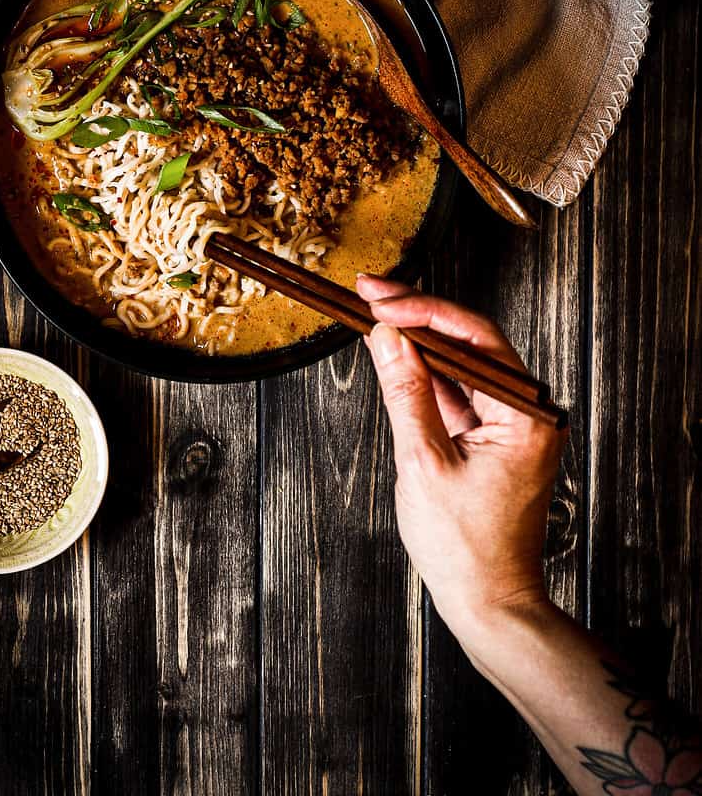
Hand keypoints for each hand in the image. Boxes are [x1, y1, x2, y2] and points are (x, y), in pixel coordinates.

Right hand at [356, 275, 565, 651]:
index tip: (379, 297)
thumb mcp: (423, 463)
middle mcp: (526, 412)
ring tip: (373, 317)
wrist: (489, 602)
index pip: (473, 338)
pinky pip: (457, 394)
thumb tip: (386, 337)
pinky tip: (394, 358)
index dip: (422, 310)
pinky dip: (424, 378)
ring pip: (459, 366)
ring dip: (416, 344)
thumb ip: (405, 393)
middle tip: (369, 293)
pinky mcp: (492, 438)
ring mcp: (510, 425)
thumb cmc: (463, 546)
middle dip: (416, 317)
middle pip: (468, 343)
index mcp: (525, 415)